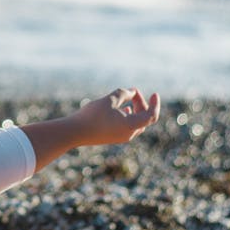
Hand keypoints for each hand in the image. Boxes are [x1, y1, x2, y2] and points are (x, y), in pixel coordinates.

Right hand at [19, 87, 160, 171]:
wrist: (74, 133)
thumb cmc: (92, 116)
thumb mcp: (109, 100)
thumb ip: (123, 93)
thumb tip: (132, 92)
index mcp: (131, 126)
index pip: (151, 116)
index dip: (155, 104)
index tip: (154, 94)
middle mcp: (129, 133)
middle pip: (144, 118)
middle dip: (141, 103)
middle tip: (133, 92)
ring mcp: (121, 137)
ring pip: (136, 122)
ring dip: (135, 109)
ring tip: (129, 98)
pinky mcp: (113, 137)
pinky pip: (128, 126)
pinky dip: (129, 115)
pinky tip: (124, 109)